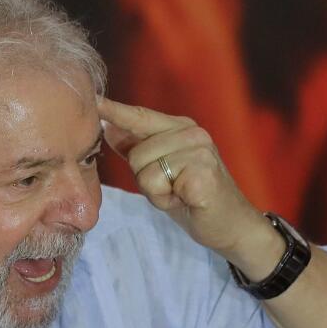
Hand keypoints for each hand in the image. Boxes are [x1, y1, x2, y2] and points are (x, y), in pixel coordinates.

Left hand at [99, 97, 282, 273]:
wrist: (233, 226)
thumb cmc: (196, 198)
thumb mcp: (163, 171)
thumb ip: (138, 148)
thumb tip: (108, 127)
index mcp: (183, 128)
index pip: (141, 116)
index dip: (115, 111)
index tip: (93, 100)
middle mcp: (193, 133)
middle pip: (136, 153)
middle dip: (146, 179)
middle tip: (174, 189)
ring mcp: (199, 151)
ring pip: (144, 171)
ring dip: (157, 192)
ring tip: (181, 194)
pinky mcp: (201, 172)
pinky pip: (157, 186)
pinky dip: (166, 201)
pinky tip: (187, 201)